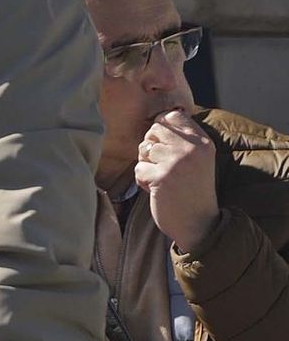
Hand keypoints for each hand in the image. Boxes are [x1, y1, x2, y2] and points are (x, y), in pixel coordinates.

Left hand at [134, 108, 217, 250]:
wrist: (199, 224)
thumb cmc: (193, 192)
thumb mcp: (199, 160)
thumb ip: (184, 140)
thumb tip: (158, 120)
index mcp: (203, 142)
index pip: (174, 116)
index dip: (161, 128)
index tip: (162, 146)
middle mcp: (192, 149)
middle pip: (155, 130)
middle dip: (150, 147)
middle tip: (159, 165)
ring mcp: (177, 162)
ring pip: (144, 149)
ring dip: (146, 165)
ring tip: (160, 179)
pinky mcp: (162, 177)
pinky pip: (138, 169)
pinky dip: (142, 181)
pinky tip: (156, 190)